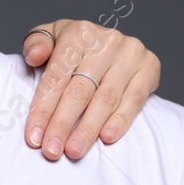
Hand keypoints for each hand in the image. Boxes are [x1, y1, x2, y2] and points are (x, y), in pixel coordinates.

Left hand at [20, 19, 160, 160]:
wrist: (108, 40)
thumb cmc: (73, 46)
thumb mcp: (50, 36)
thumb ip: (36, 43)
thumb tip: (35, 56)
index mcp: (78, 33)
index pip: (56, 76)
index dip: (43, 108)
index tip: (34, 137)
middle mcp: (106, 42)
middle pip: (80, 91)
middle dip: (63, 124)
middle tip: (52, 151)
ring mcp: (130, 54)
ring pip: (106, 99)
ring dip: (88, 129)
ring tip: (74, 151)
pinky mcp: (149, 67)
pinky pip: (135, 99)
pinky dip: (120, 120)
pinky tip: (106, 138)